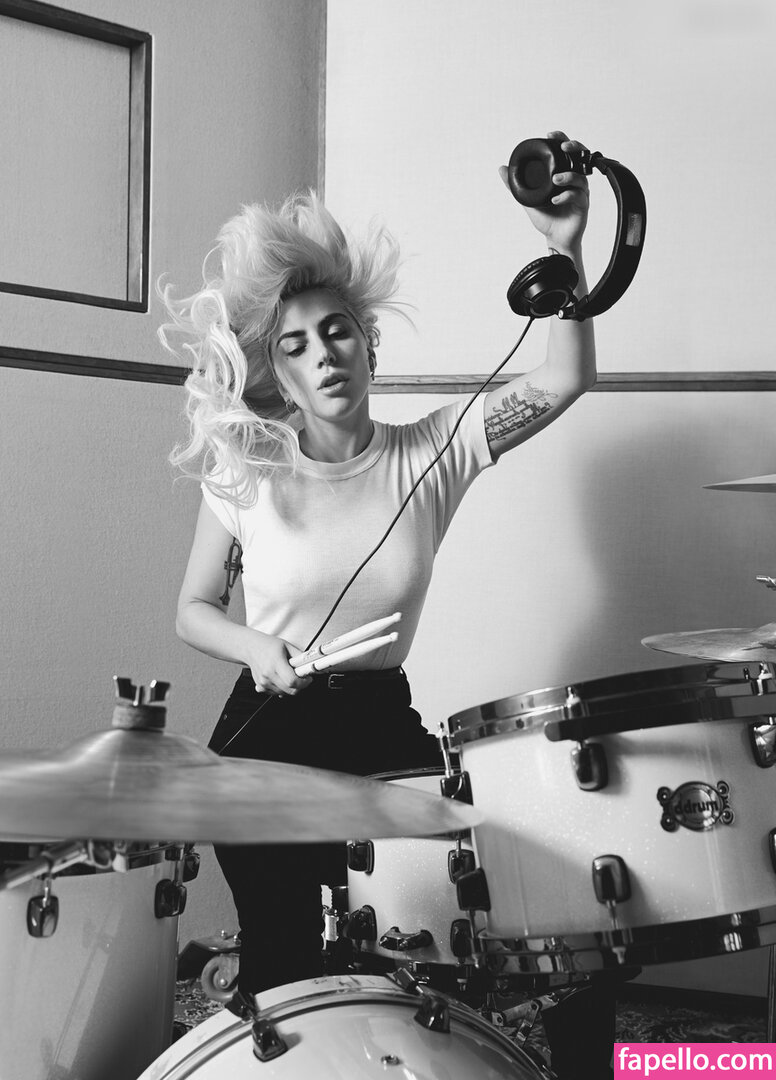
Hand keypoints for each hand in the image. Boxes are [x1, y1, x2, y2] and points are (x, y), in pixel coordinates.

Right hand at [244, 630, 311, 695]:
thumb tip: (311, 663)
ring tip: (288, 673)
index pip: (292, 681)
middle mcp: (268, 675)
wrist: (250, 648)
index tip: (308, 678)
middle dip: (300, 685)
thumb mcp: (287, 646)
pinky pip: (277, 693)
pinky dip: (282, 688)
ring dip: (290, 687)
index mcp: (275, 663)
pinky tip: (280, 677)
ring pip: (284, 693)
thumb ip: (300, 657)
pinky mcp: (261, 688)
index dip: (304, 682)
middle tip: (301, 676)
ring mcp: (263, 683)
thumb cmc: (268, 645)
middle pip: (290, 690)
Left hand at [500, 130, 589, 253]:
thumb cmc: (546, 218)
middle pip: (580, 158)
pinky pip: (578, 197)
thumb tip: (501, 168)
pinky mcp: (583, 206)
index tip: (551, 134)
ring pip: (580, 178)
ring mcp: (581, 193)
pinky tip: (555, 199)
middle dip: (574, 148)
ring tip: (555, 179)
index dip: (562, 139)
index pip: (567, 152)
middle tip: (563, 147)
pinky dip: (566, 196)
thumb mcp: (527, 199)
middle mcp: (575, 181)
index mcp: (564, 175)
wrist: (554, 239)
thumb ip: (516, 185)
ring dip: (568, 176)